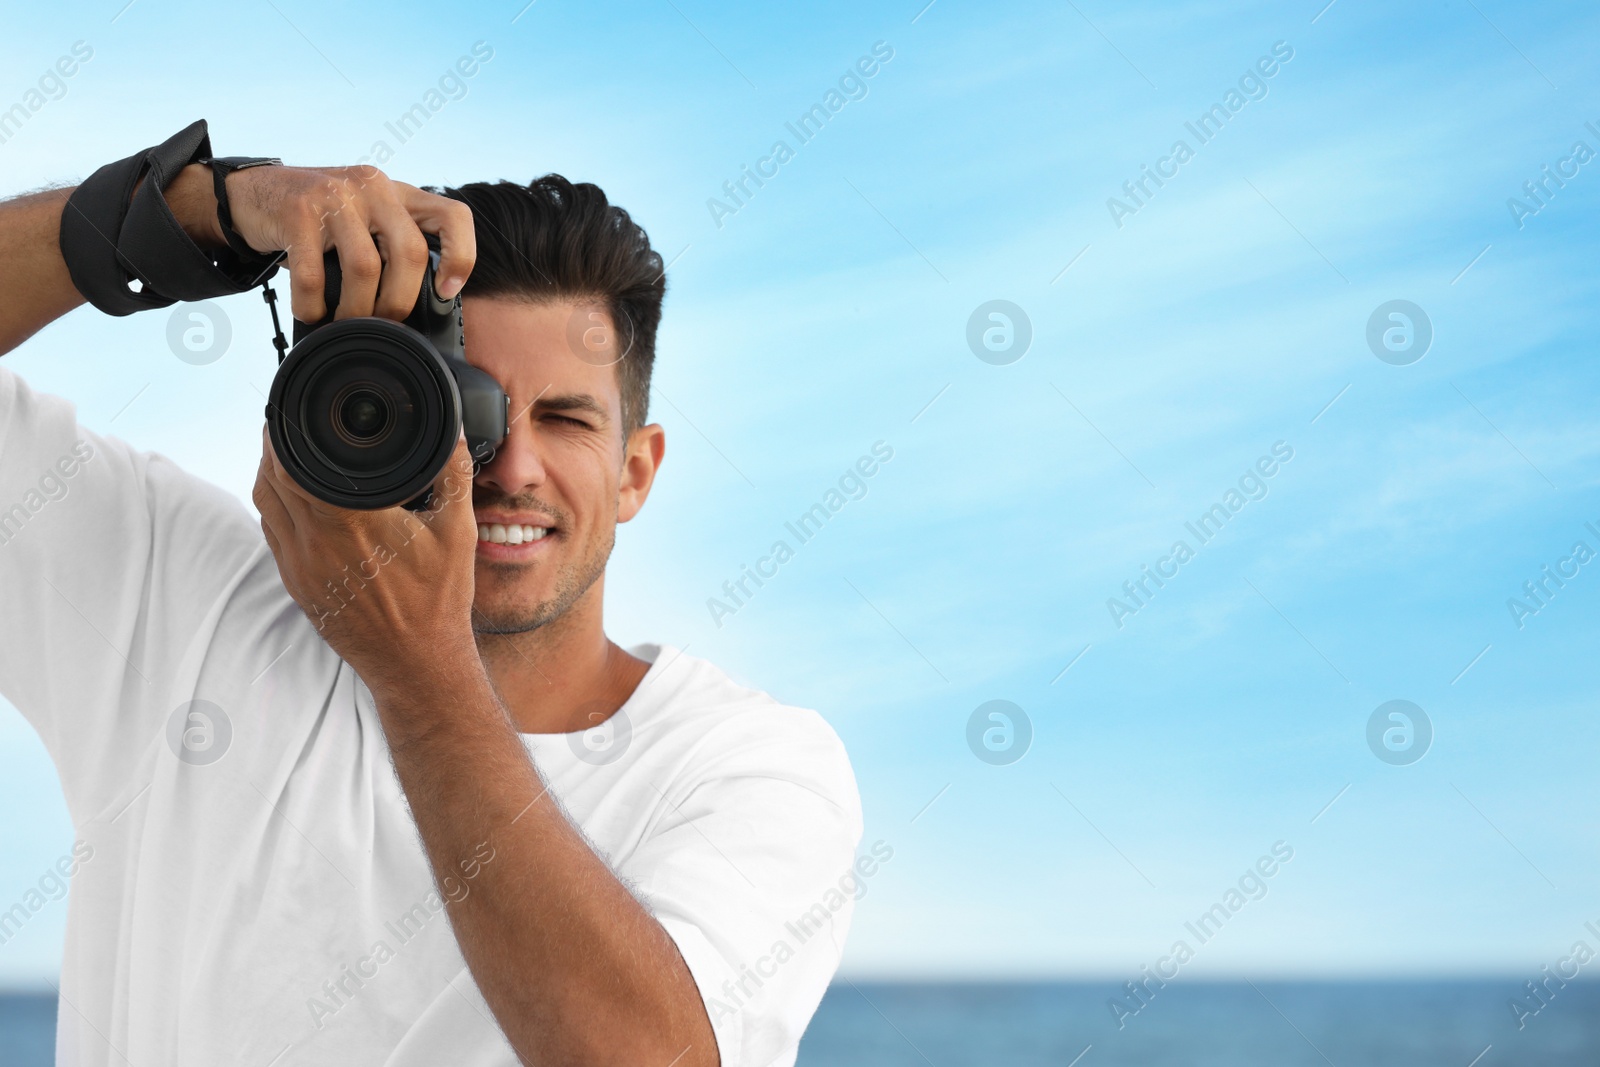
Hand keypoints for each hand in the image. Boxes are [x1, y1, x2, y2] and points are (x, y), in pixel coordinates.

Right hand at [165, 161, 474, 322]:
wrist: (252, 194)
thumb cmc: (319, 218)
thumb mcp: (366, 219)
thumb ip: (394, 245)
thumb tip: (425, 306)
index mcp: (399, 193)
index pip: (453, 216)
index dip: (461, 257)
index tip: (447, 292)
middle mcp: (373, 187)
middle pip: (410, 253)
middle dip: (399, 302)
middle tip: (384, 324)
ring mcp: (335, 195)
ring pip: (366, 267)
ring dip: (357, 310)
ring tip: (346, 324)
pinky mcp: (297, 211)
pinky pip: (315, 275)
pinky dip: (314, 306)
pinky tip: (312, 313)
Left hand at [252, 426, 481, 698]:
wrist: (416, 661)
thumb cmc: (438, 600)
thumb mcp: (458, 531)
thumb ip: (453, 474)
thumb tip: (453, 432)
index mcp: (350, 520)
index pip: (296, 461)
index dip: (288, 431)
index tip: (294, 410)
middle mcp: (314, 541)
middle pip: (272, 476)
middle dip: (276, 445)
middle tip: (289, 422)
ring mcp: (299, 566)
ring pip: (266, 503)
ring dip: (269, 472)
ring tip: (285, 450)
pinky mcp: (296, 584)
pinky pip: (272, 532)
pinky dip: (275, 505)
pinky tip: (292, 495)